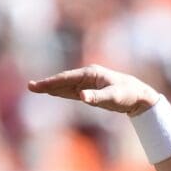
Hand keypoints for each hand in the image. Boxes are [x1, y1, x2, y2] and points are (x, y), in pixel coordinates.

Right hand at [28, 64, 159, 116]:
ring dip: (52, 87)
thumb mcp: (114, 97)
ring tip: (36, 89)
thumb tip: (82, 97)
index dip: (52, 82)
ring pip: (66, 85)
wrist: (139, 96)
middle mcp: (87, 76)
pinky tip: (53, 93)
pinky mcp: (91, 90)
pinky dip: (62, 92)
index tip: (39, 86)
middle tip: (30, 87)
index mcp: (90, 73)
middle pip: (63, 80)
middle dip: (47, 84)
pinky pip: (72, 91)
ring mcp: (88, 83)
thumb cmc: (128, 94)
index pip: (67, 78)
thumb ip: (97, 97)